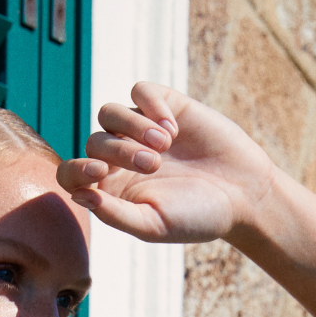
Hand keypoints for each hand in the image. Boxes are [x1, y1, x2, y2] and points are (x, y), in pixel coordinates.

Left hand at [56, 81, 274, 245]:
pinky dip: (150, 105)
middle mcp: (121, 158)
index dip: (76, 170)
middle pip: (94, 141)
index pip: (72, 174)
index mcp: (112, 191)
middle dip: (118, 151)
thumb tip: (78, 195)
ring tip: (163, 145)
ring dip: (131, 127)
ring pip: (110, 113)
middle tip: (152, 165)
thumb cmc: (197, 217)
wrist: (243, 194)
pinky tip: (172, 129)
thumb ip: (114, 214)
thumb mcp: (153, 225)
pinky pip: (139, 91)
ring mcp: (142, 129)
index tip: (100, 175)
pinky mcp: (165, 106)